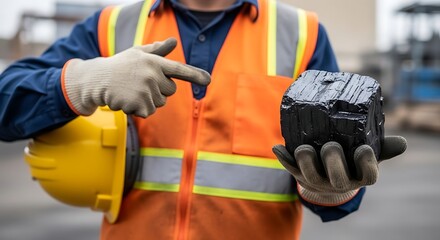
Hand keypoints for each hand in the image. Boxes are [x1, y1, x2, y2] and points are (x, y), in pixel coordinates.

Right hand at [62, 37, 210, 116]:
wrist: (97, 79)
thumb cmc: (121, 65)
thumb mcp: (138, 54)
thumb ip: (157, 50)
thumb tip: (173, 41)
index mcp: (155, 62)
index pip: (179, 69)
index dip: (195, 75)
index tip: (208, 80)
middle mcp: (153, 75)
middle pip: (170, 91)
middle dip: (159, 90)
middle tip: (140, 84)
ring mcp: (146, 90)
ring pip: (160, 103)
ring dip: (148, 101)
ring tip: (132, 91)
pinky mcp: (139, 104)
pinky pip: (149, 113)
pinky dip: (139, 110)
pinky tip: (127, 100)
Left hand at [272, 136, 406, 205]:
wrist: (328, 175)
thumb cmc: (352, 160)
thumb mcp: (368, 153)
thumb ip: (383, 147)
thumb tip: (402, 142)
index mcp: (359, 176)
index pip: (368, 176)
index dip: (366, 165)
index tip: (364, 149)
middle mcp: (338, 182)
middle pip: (337, 178)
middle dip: (333, 163)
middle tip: (331, 146)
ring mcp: (317, 180)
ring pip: (309, 175)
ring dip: (305, 161)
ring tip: (304, 148)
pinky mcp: (299, 175)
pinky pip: (289, 168)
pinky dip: (283, 158)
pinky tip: (278, 147)